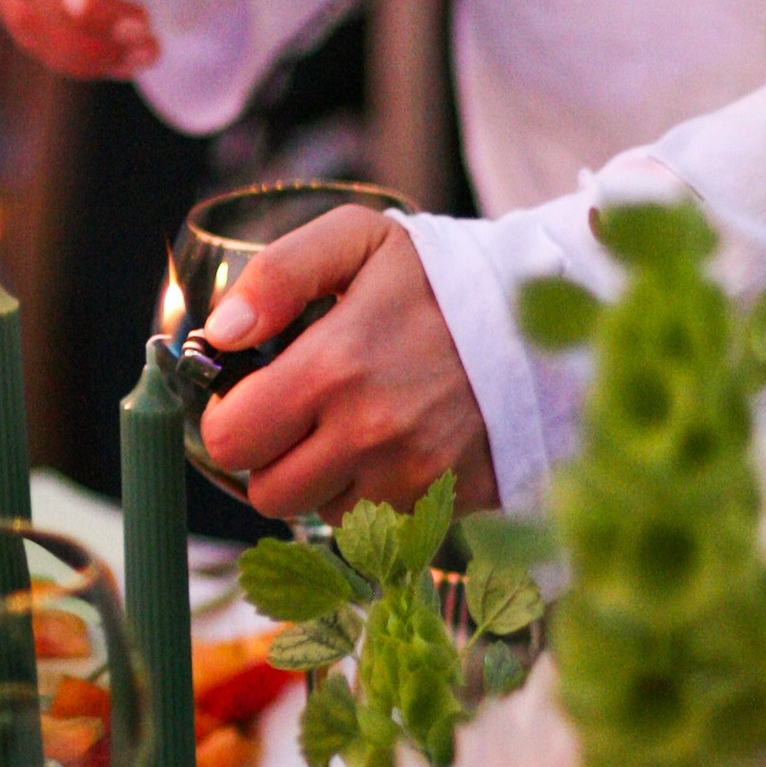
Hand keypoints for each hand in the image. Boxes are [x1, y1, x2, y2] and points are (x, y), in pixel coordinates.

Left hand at [198, 209, 496, 524]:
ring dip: (324, 478)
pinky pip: (375, 525)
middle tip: (303, 413)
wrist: (545, 324)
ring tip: (360, 422)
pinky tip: (397, 445)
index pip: (230, 437)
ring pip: (318, 512)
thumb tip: (220, 334)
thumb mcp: (359, 241)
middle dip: (272, 456)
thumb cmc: (441, 280)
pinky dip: (373, 493)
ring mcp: (410, 477)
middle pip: (266, 492)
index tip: (255, 393)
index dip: (231, 416)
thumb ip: (278, 275)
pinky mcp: (444, 504)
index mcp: (334, 366)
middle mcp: (369, 433)